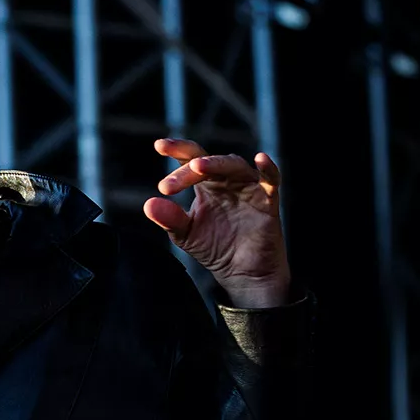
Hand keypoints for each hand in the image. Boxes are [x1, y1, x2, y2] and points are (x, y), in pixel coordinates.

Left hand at [141, 138, 292, 307]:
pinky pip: (271, 181)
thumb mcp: (185, 235)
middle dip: (190, 166)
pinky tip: (262, 159)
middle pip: (210, 162)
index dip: (177, 150)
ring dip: (216, 163)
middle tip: (169, 183)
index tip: (159, 146)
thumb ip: (169, 219)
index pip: (191, 161)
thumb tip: (148, 204)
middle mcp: (227, 181)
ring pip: (235, 166)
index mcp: (206, 184)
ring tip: (197, 166)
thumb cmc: (215, 248)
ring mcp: (248, 189)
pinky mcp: (268, 202)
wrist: (242, 273)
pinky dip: (269, 170)